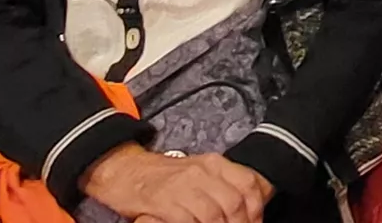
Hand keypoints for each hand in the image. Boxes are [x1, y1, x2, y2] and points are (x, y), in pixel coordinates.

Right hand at [80, 146, 266, 222]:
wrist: (124, 170)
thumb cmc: (164, 176)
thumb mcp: (199, 171)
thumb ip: (223, 184)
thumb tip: (250, 206)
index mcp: (214, 163)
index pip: (249, 184)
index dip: (257, 209)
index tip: (256, 222)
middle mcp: (201, 172)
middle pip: (234, 203)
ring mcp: (181, 187)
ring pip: (214, 215)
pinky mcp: (163, 202)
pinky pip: (188, 222)